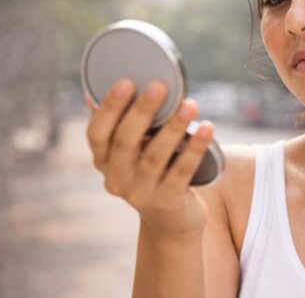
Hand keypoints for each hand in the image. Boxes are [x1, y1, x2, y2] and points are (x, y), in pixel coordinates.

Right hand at [85, 79, 214, 240]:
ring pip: (155, 156)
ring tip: (190, 104)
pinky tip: (207, 128)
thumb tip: (105, 86)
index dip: (108, 108)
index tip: (126, 82)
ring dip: (173, 127)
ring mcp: (141, 193)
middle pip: (125, 142)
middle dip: (142, 111)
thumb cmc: (153, 172)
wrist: (172, 221)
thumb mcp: (133, 153)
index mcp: (104, 161)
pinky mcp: (168, 202)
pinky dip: (195, 148)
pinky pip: (182, 171)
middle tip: (160, 86)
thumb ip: (124, 125)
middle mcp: (117, 179)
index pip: (96, 133)